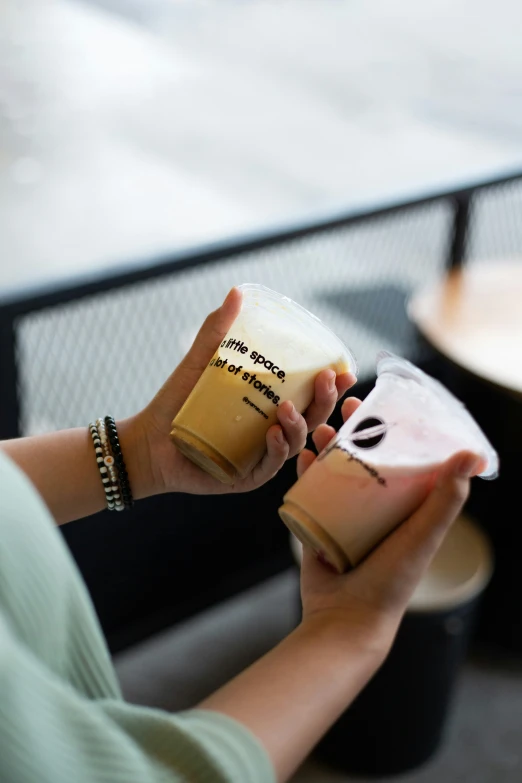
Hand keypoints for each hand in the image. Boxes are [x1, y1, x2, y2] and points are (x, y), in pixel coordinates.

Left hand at [134, 288, 355, 495]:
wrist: (148, 441)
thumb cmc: (178, 402)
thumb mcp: (201, 363)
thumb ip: (218, 331)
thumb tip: (236, 292)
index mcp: (270, 407)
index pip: (310, 396)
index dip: (332, 386)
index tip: (343, 368)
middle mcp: (272, 432)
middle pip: (312, 418)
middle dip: (325, 401)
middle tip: (326, 380)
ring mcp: (261, 456)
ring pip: (296, 442)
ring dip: (299, 425)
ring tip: (286, 409)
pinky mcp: (246, 477)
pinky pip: (270, 465)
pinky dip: (276, 450)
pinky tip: (273, 435)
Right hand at [296, 397, 483, 661]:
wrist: (345, 619)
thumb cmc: (392, 581)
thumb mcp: (423, 534)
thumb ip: (447, 498)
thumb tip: (472, 455)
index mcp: (405, 508)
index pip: (401, 456)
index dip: (392, 427)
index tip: (383, 404)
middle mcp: (377, 509)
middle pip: (365, 457)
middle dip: (356, 429)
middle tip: (347, 406)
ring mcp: (346, 516)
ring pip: (336, 469)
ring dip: (328, 445)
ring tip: (320, 428)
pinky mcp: (319, 525)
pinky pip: (312, 491)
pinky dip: (306, 471)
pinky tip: (302, 456)